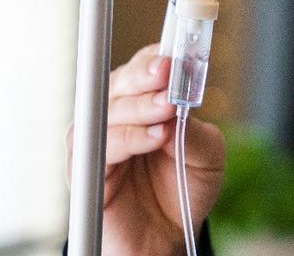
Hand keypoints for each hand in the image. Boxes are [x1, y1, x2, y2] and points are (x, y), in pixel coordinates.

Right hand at [67, 44, 224, 255]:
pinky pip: (102, 145)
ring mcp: (98, 138)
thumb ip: (196, 130)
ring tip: (167, 110)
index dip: (157, 57)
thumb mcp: (207, 155)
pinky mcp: (86, 169)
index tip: (175, 56)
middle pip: (122, 79)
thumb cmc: (182, 187)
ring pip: (110, 107)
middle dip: (146, 74)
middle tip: (168, 73)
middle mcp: (117, 111)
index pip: (144, 65)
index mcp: (143, 98)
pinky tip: (155, 136)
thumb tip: (180, 110)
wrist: (167, 237)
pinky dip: (130, 137)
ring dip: (141, 106)